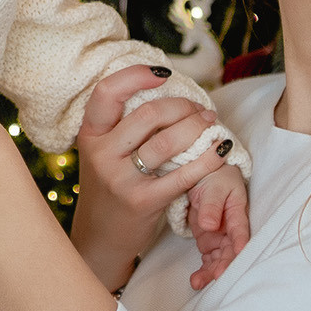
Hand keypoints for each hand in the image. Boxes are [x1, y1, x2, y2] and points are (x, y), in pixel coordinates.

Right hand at [69, 65, 230, 289]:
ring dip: (198, 128)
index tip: (164, 73)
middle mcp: (101, 154)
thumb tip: (162, 89)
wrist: (100, 237)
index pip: (107, 92)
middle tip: (200, 109)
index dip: (136, 76)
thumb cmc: (109, 187)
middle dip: (182, 107)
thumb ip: (121, 126)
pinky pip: (182, 175)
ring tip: (212, 125)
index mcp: (90, 135)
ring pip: (167, 142)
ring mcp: (120, 179)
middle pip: (148, 115)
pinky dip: (207, 160)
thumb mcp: (102, 153)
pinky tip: (220, 151)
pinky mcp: (142, 201)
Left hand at [186, 164, 250, 290]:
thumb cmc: (213, 177)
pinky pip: (209, 260)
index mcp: (237, 212)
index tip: (239, 251)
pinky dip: (204, 271)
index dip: (240, 240)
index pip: (240, 228)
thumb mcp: (213, 187)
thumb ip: (211, 205)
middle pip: (231, 249)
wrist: (203, 176)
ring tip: (198, 283)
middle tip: (216, 276)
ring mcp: (220, 237)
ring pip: (220, 258)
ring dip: (212, 272)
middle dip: (225, 264)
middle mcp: (232, 228)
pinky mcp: (209, 241)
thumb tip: (210, 225)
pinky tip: (196, 282)